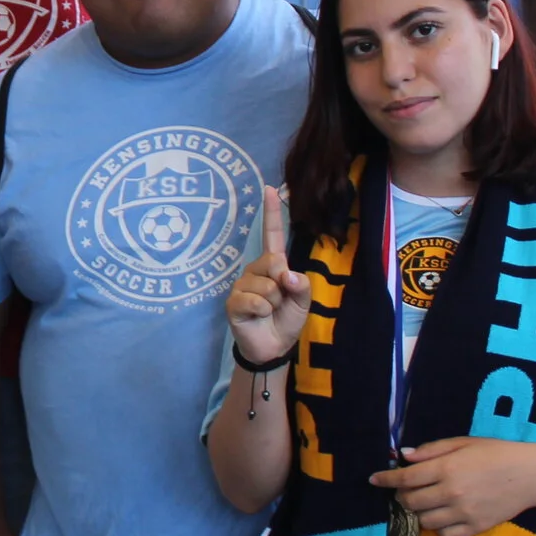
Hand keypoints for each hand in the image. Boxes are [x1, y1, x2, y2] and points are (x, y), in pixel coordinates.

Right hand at [225, 187, 310, 365]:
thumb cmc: (286, 320)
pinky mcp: (232, 302)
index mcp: (273, 265)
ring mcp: (241, 285)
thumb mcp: (303, 302)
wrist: (272, 347)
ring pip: (265, 285)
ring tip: (269, 311)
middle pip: (273, 262)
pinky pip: (253, 300)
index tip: (271, 188)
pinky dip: (262, 310)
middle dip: (283, 283)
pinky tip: (258, 316)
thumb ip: (301, 285)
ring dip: (274, 302)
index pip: (272, 235)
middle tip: (280, 300)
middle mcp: (255, 270)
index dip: (272, 212)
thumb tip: (286, 273)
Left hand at [369, 436, 535, 535]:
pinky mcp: (475, 528)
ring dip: (419, 512)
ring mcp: (463, 514)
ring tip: (426, 502)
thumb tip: (404, 456)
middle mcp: (451, 493)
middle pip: (410, 502)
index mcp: (446, 469)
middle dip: (402, 496)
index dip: (385, 479)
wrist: (531, 475)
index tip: (374, 480)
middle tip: (406, 490)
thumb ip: (432, 450)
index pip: (405, 478)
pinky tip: (443, 516)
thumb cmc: (496, 453)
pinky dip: (438, 528)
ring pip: (424, 521)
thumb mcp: (463, 443)